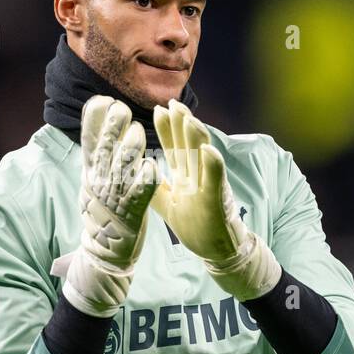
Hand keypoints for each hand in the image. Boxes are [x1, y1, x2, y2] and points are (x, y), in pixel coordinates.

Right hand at [61, 95, 158, 316]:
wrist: (104, 252)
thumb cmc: (101, 211)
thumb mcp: (90, 180)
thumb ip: (94, 153)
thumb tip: (94, 120)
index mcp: (91, 173)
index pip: (89, 140)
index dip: (96, 120)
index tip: (105, 101)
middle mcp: (101, 182)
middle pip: (105, 149)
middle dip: (113, 127)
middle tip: (122, 108)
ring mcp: (116, 197)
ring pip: (123, 167)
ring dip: (130, 148)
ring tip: (138, 132)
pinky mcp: (132, 212)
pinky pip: (140, 192)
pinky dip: (145, 179)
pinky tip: (151, 165)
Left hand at [150, 100, 280, 300]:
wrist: (216, 251)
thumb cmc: (196, 226)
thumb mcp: (168, 205)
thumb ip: (155, 188)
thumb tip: (137, 172)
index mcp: (185, 177)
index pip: (174, 148)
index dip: (167, 129)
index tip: (158, 109)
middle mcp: (198, 177)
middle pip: (188, 146)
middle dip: (181, 124)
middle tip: (172, 102)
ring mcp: (209, 186)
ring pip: (203, 157)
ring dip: (196, 137)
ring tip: (188, 118)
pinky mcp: (217, 201)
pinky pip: (215, 181)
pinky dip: (213, 165)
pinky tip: (208, 151)